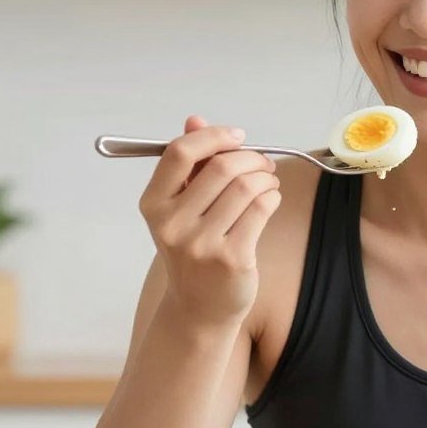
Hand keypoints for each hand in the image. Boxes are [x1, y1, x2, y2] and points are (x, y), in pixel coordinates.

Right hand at [139, 114, 280, 327]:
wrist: (200, 308)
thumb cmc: (194, 249)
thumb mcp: (181, 207)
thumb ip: (190, 164)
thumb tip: (195, 120)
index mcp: (154, 204)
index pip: (179, 153)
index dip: (213, 137)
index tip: (236, 136)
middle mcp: (172, 224)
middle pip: (222, 167)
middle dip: (251, 157)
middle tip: (263, 163)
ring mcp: (201, 244)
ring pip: (247, 186)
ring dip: (266, 178)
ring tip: (268, 183)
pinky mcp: (231, 258)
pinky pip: (262, 209)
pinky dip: (272, 196)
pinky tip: (270, 200)